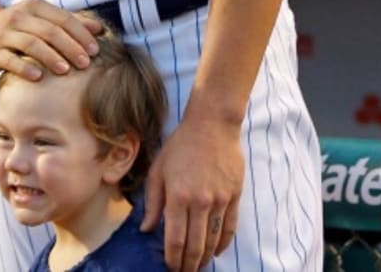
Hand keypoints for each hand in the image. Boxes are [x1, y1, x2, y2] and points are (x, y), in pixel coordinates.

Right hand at [0, 0, 103, 79]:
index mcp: (34, 6)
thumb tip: (99, 28)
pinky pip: (10, 60)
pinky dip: (25, 68)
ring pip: (31, 44)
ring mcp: (4, 34)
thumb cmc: (21, 25)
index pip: (63, 19)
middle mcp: (18, 17)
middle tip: (85, 63)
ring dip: (51, 57)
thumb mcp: (43, 18)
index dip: (80, 34)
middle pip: (49, 31)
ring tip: (66, 70)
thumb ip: (70, 22)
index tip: (94, 50)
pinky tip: (39, 77)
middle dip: (70, 47)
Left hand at [142, 116, 243, 271]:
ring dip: (206, 258)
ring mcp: (220, 200)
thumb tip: (146, 229)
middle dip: (188, 266)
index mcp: (177, 197)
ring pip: (213, 240)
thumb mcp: (158, 170)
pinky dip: (224, 243)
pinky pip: (230, 227)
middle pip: (195, 246)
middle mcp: (200, 202)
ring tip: (199, 266)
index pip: (175, 241)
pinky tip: (217, 251)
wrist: (212, 124)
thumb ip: (153, 202)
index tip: (170, 268)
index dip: (172, 260)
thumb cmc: (181, 145)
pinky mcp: (235, 195)